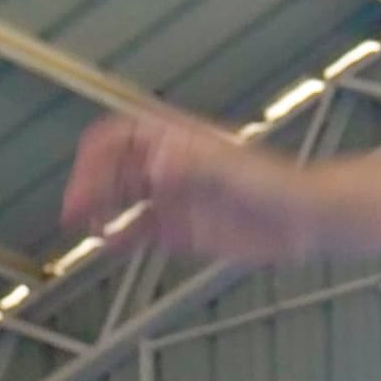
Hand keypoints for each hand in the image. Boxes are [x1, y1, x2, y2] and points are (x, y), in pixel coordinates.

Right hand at [63, 112, 326, 263]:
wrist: (306, 220)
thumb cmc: (276, 186)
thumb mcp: (233, 170)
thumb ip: (195, 165)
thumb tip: (156, 165)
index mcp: (177, 142)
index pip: (121, 136)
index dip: (98, 154)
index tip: (85, 178)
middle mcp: (170, 166)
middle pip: (113, 167)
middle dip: (89, 184)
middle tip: (74, 211)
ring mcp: (175, 197)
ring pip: (121, 198)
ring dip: (99, 209)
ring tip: (83, 226)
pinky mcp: (183, 228)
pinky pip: (141, 231)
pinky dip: (120, 237)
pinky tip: (107, 245)